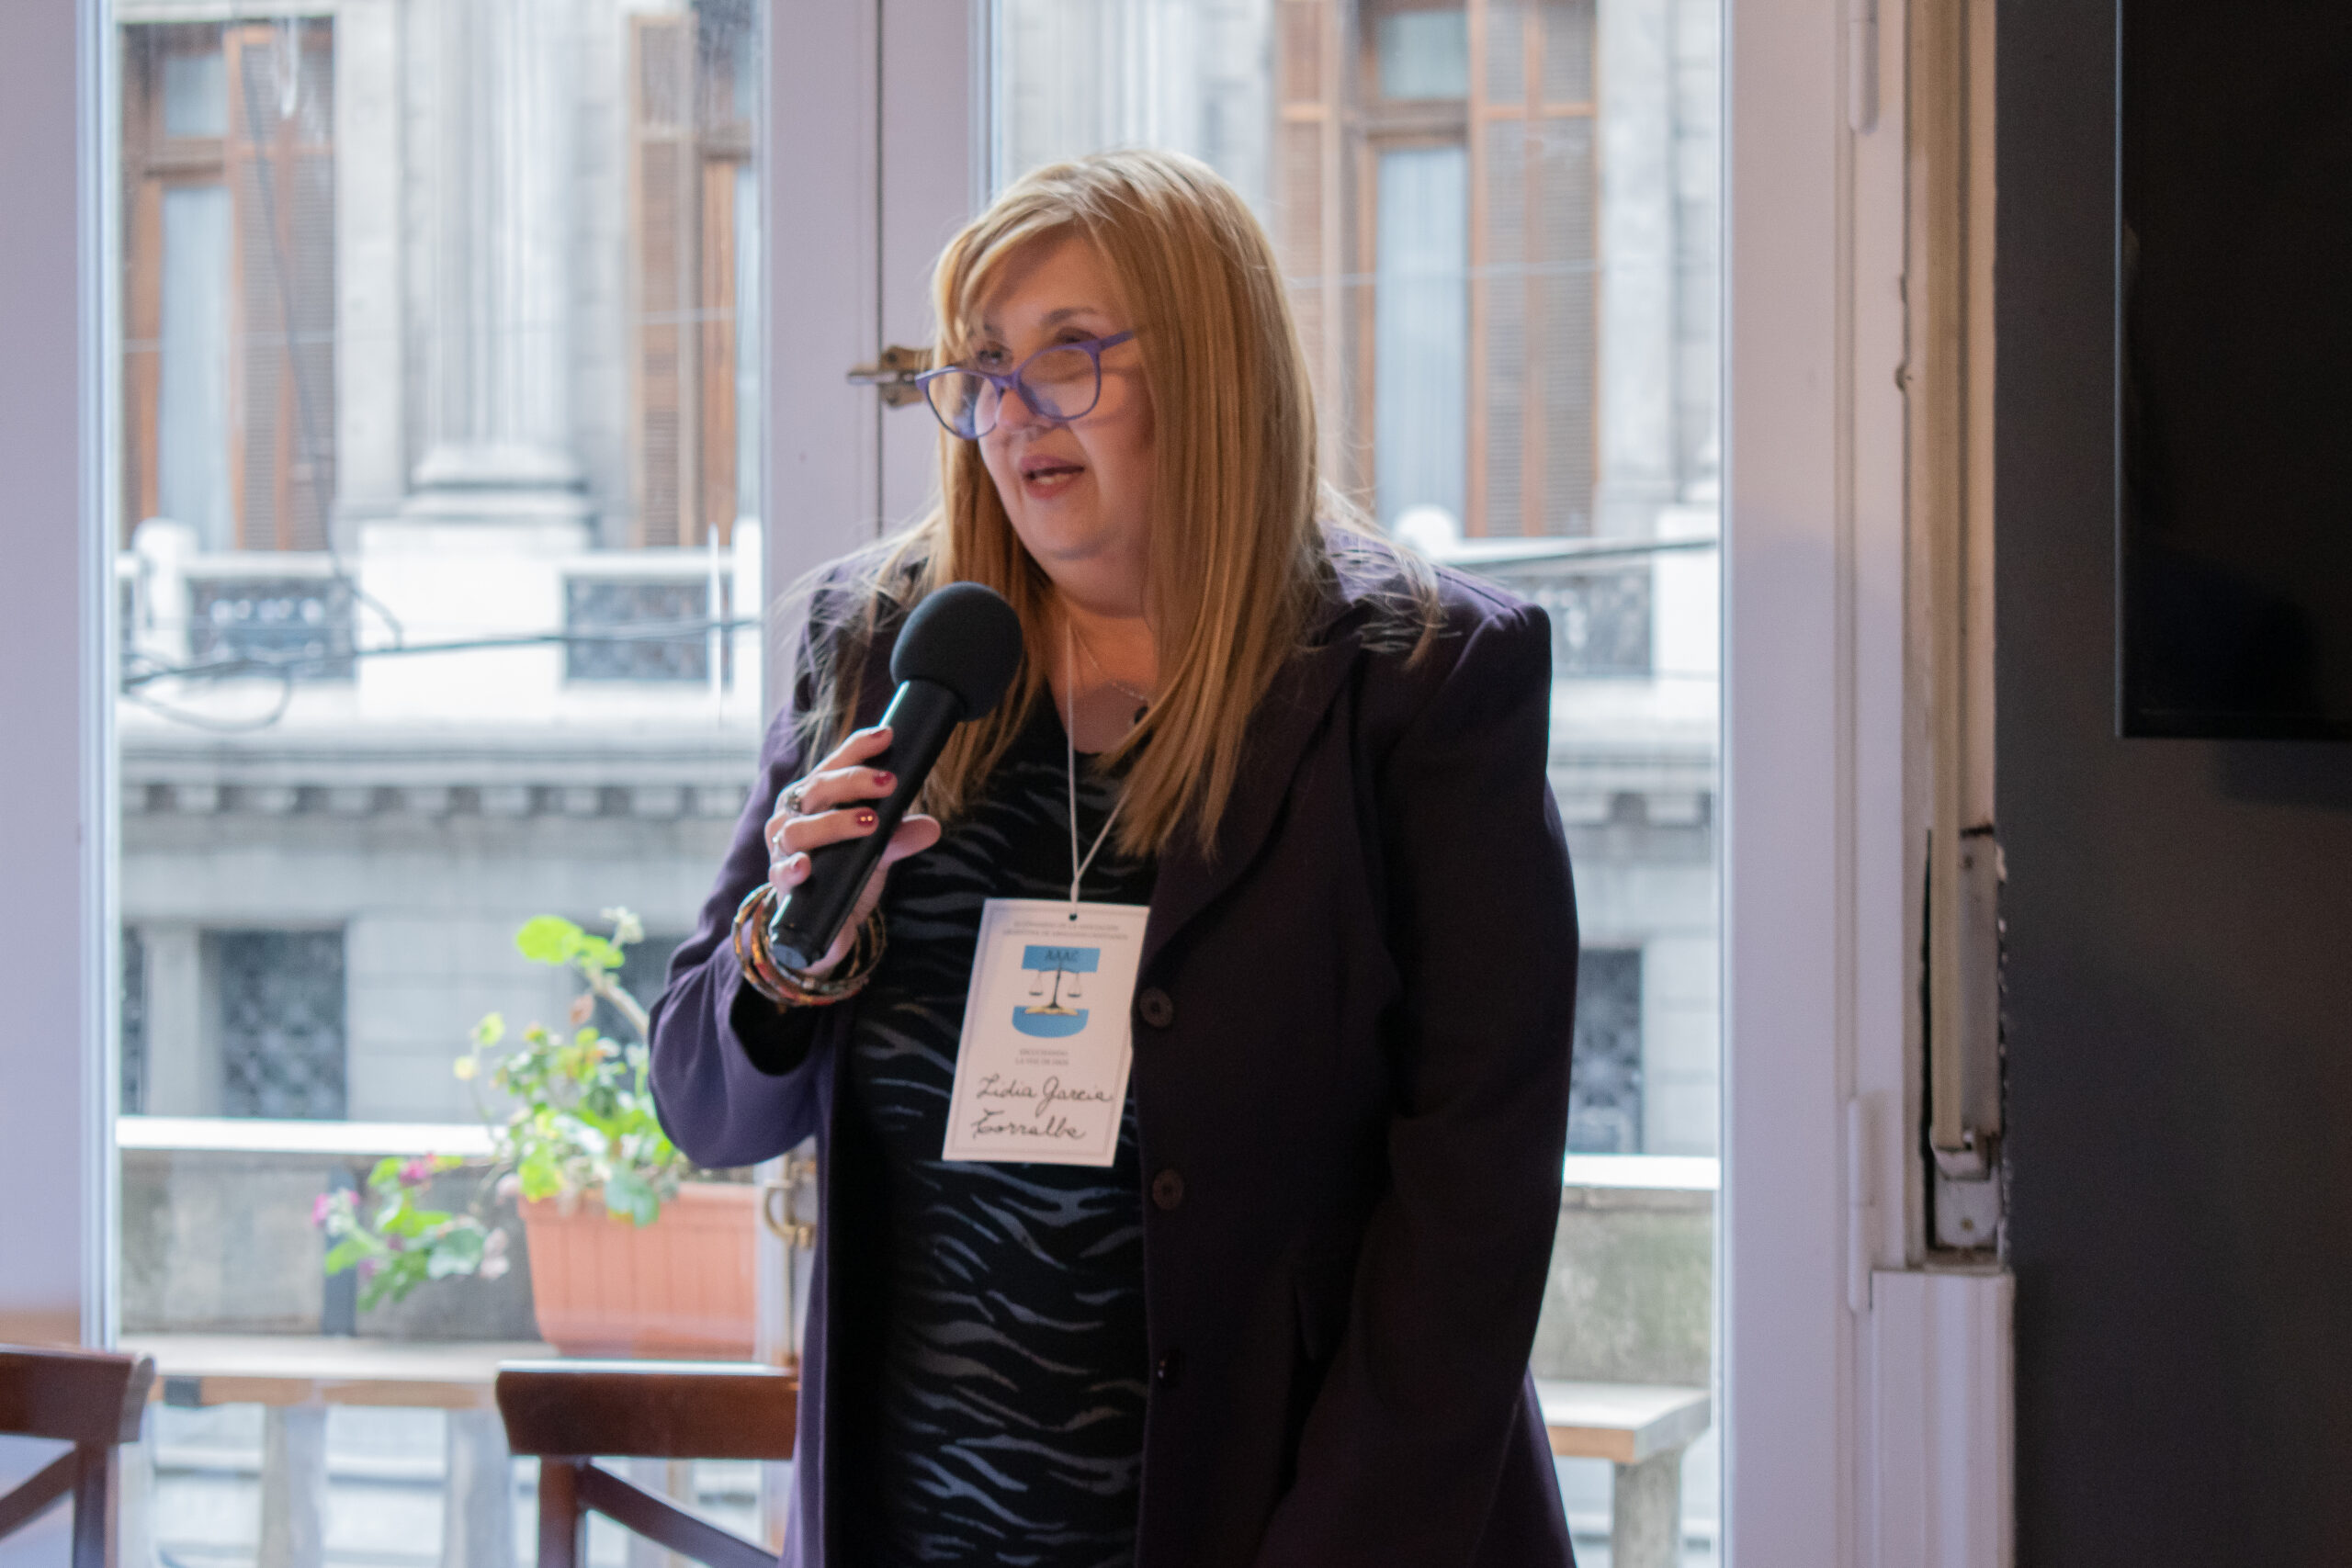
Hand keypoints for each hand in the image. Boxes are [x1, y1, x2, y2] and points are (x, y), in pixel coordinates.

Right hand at [764, 725, 941, 973]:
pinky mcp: (780, 883)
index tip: (887, 736)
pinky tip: (807, 865)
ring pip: (799, 828)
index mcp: (815, 798)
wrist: (823, 922)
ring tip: (869, 823)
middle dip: (855, 782)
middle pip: (818, 789)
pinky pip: (782, 871)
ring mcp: (783, 848)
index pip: (834, 764)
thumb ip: (899, 837)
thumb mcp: (878, 851)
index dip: (858, 748)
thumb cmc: (845, 870)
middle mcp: (794, 815)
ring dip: (835, 823)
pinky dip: (794, 867)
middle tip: (890, 783)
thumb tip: (931, 827)